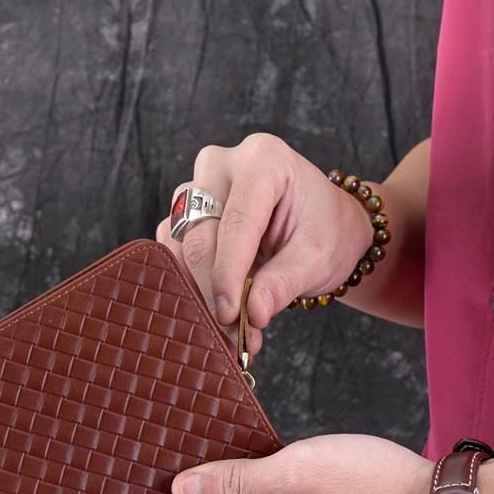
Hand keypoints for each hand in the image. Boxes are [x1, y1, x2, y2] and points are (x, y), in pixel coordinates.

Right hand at [158, 132, 375, 359]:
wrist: (319, 223)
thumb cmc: (323, 230)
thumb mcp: (317, 257)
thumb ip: (284, 283)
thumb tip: (253, 314)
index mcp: (263, 161)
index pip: (235, 224)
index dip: (227, 275)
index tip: (229, 316)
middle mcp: (221, 166)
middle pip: (200, 236)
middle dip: (212, 290)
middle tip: (231, 332)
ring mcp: (195, 188)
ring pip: (178, 246)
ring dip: (198, 292)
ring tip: (227, 327)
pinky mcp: (180, 214)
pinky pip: (170, 253)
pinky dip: (188, 285)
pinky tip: (212, 306)